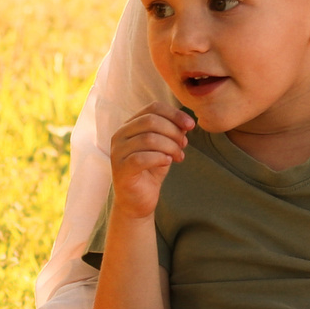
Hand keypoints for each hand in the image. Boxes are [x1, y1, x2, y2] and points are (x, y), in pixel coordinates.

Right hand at [108, 104, 193, 218]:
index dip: (174, 114)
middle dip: (173, 131)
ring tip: (179, 156)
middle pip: (151, 121)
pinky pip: (142, 158)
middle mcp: (120, 135)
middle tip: (185, 145)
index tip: (191, 125)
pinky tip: (168, 162)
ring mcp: (118, 151)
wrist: (138, 200)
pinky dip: (160, 158)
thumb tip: (186, 123)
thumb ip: (172, 133)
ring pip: (148, 139)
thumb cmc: (151, 171)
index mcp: (130, 125)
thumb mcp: (164, 148)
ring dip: (170, 147)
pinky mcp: (120, 168)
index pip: (153, 108)